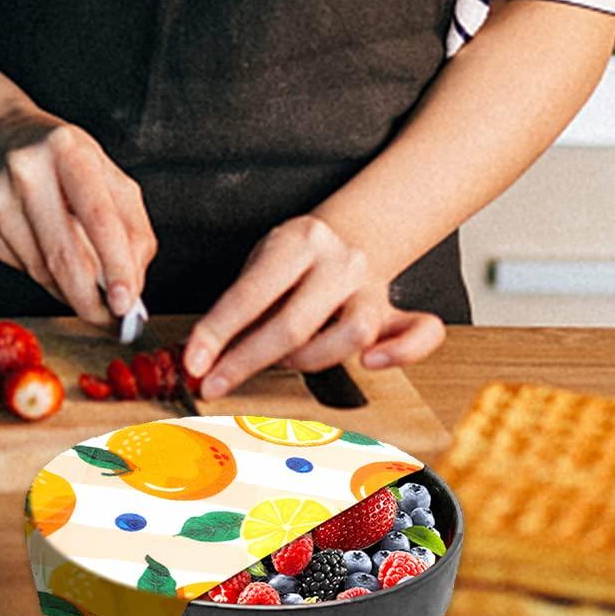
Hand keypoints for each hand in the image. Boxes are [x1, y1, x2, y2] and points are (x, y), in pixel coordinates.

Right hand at [0, 102, 156, 327]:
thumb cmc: (60, 158)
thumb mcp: (104, 171)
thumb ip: (130, 224)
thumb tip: (134, 285)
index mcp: (68, 150)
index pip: (99, 218)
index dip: (117, 265)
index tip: (128, 302)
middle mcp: (27, 170)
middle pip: (65, 255)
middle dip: (91, 300)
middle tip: (110, 318)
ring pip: (42, 271)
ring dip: (69, 290)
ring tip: (84, 284)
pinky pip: (21, 270)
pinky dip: (44, 276)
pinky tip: (48, 254)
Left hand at [180, 215, 444, 398]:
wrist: (352, 232)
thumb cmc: (297, 255)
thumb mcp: (262, 260)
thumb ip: (243, 302)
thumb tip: (204, 355)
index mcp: (298, 241)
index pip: (251, 293)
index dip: (218, 332)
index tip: (194, 363)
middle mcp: (340, 261)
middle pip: (295, 323)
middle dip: (247, 361)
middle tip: (216, 383)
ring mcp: (372, 286)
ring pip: (351, 335)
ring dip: (307, 361)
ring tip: (280, 360)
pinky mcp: (396, 311)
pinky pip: (420, 333)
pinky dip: (401, 355)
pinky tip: (371, 364)